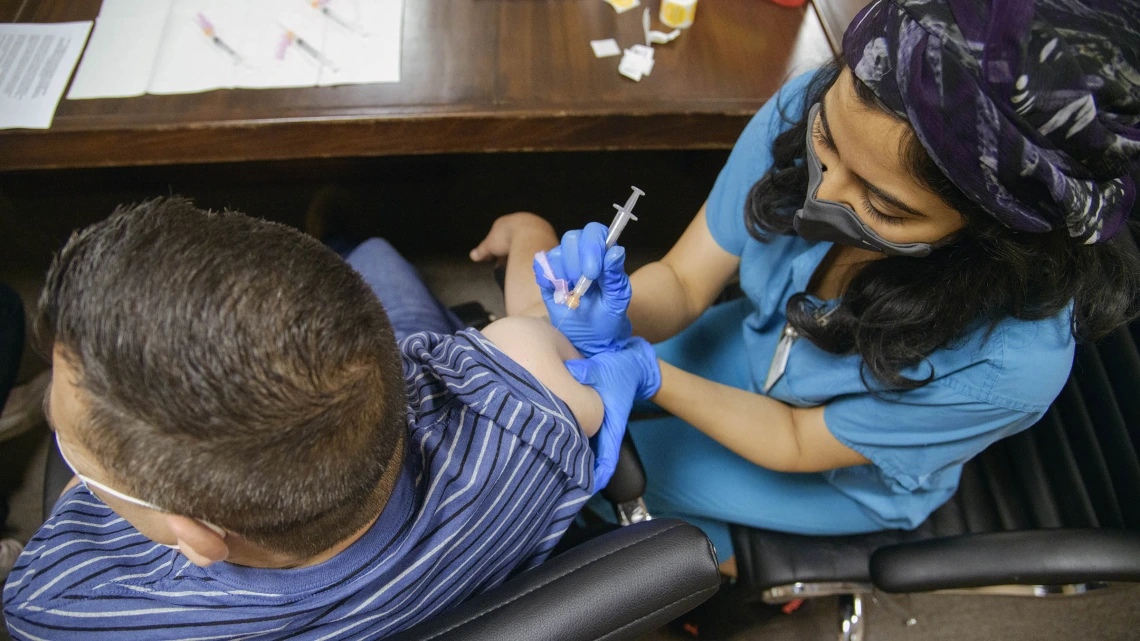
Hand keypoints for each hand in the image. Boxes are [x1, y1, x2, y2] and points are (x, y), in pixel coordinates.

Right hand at [470, 213, 555, 263]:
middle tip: (507, 262)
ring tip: (519, 263)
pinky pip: (537, 244)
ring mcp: (535, 226)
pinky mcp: (547, 234)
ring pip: (526, 239)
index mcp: (506, 221)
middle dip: (509, 249)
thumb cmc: (507, 238)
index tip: (494, 257)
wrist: (532, 236)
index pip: (498, 234)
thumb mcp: (490, 246)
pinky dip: (533, 252)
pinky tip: (531, 261)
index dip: (495, 246)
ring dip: (522, 250)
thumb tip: (472, 256)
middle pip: (513, 236)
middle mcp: (521, 220)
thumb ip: (481, 250)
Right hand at [535, 223, 631, 356]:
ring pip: (556, 253)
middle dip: (576, 262)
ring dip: (564, 274)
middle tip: (582, 285)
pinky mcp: (547, 276)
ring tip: (573, 294)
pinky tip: (560, 294)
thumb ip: (616, 276)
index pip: (595, 232)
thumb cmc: (607, 316)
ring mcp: (562, 264)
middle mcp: (581, 253)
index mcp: (603, 253)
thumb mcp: (617, 300)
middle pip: (572, 238)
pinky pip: (540, 267)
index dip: (592, 246)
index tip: (593, 272)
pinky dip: (548, 280)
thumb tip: (616, 252)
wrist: (590, 338)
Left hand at [564, 337, 660, 491]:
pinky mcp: (595, 421)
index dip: (597, 476)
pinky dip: (573, 447)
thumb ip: (584, 372)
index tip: (585, 489)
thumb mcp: (603, 368)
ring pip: (589, 451)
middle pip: (595, 462)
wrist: (634, 363)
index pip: (607, 459)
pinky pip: (585, 440)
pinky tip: (556, 449)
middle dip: (580, 475)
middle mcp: (607, 430)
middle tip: (560, 487)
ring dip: (576, 462)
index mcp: (612, 424)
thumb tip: (568, 373)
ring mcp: (602, 426)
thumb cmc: (620, 368)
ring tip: (554, 473)